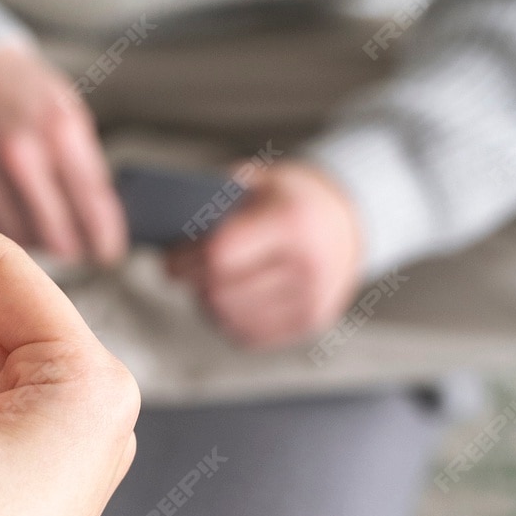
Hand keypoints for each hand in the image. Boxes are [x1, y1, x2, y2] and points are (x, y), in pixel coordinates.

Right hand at [0, 45, 127, 265]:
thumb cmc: (19, 92)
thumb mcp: (67, 112)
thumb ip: (85, 165)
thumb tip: (100, 223)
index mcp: (58, 129)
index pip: (91, 203)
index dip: (104, 235)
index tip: (109, 251)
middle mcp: (19, 153)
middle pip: (57, 232)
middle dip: (73, 246)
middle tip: (80, 248)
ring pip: (21, 237)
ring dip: (36, 238)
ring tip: (43, 223)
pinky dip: (2, 227)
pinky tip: (11, 212)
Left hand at [164, 159, 362, 347]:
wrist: (349, 222)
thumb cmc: (289, 198)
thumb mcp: (258, 181)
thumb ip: (215, 201)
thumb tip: (166, 232)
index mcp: (293, 223)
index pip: (220, 256)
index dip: (187, 258)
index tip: (170, 258)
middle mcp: (308, 267)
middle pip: (220, 292)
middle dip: (192, 281)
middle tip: (178, 271)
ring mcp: (312, 300)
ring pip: (230, 317)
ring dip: (206, 302)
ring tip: (202, 282)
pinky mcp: (310, 323)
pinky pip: (248, 334)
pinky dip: (228, 319)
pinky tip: (226, 299)